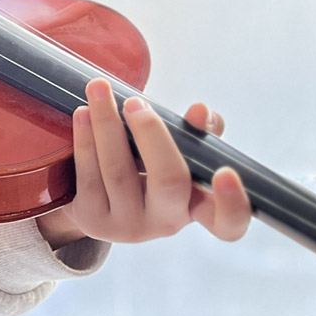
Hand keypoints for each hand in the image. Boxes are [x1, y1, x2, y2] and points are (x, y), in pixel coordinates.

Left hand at [36, 78, 250, 247]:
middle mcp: (166, 222)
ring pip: (118, 173)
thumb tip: (200, 112)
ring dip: (106, 125)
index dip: (233, 204)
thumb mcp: (179, 152)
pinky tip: (83, 114)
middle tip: (135, 102)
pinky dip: (85, 140)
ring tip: (98, 89)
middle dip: (152, 136)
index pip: (228, 223)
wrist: (100, 201)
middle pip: (169, 182)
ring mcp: (128, 226)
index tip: (225, 173)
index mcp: (197, 207)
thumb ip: (197, 132)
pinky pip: (89, 176)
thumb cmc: (151, 167)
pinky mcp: (93, 221)